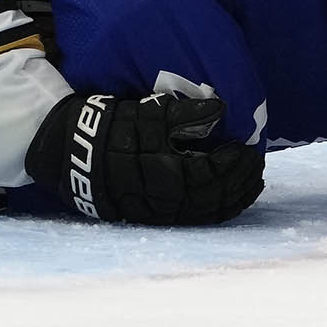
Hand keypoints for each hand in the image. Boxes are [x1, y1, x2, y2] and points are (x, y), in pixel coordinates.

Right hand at [25, 91, 264, 224]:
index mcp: (165, 172)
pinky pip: (195, 217)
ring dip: (234, 197)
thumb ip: (186, 114)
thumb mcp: (147, 113)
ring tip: (252, 181)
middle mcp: (165, 199)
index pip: (213, 172)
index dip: (235, 161)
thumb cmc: (111, 128)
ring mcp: (160, 211)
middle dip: (240, 179)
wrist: (70, 154)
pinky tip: (228, 198)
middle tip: (256, 161)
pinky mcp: (154, 216)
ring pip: (207, 211)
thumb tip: (220, 109)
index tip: (248, 146)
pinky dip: (217, 208)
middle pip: (215, 196)